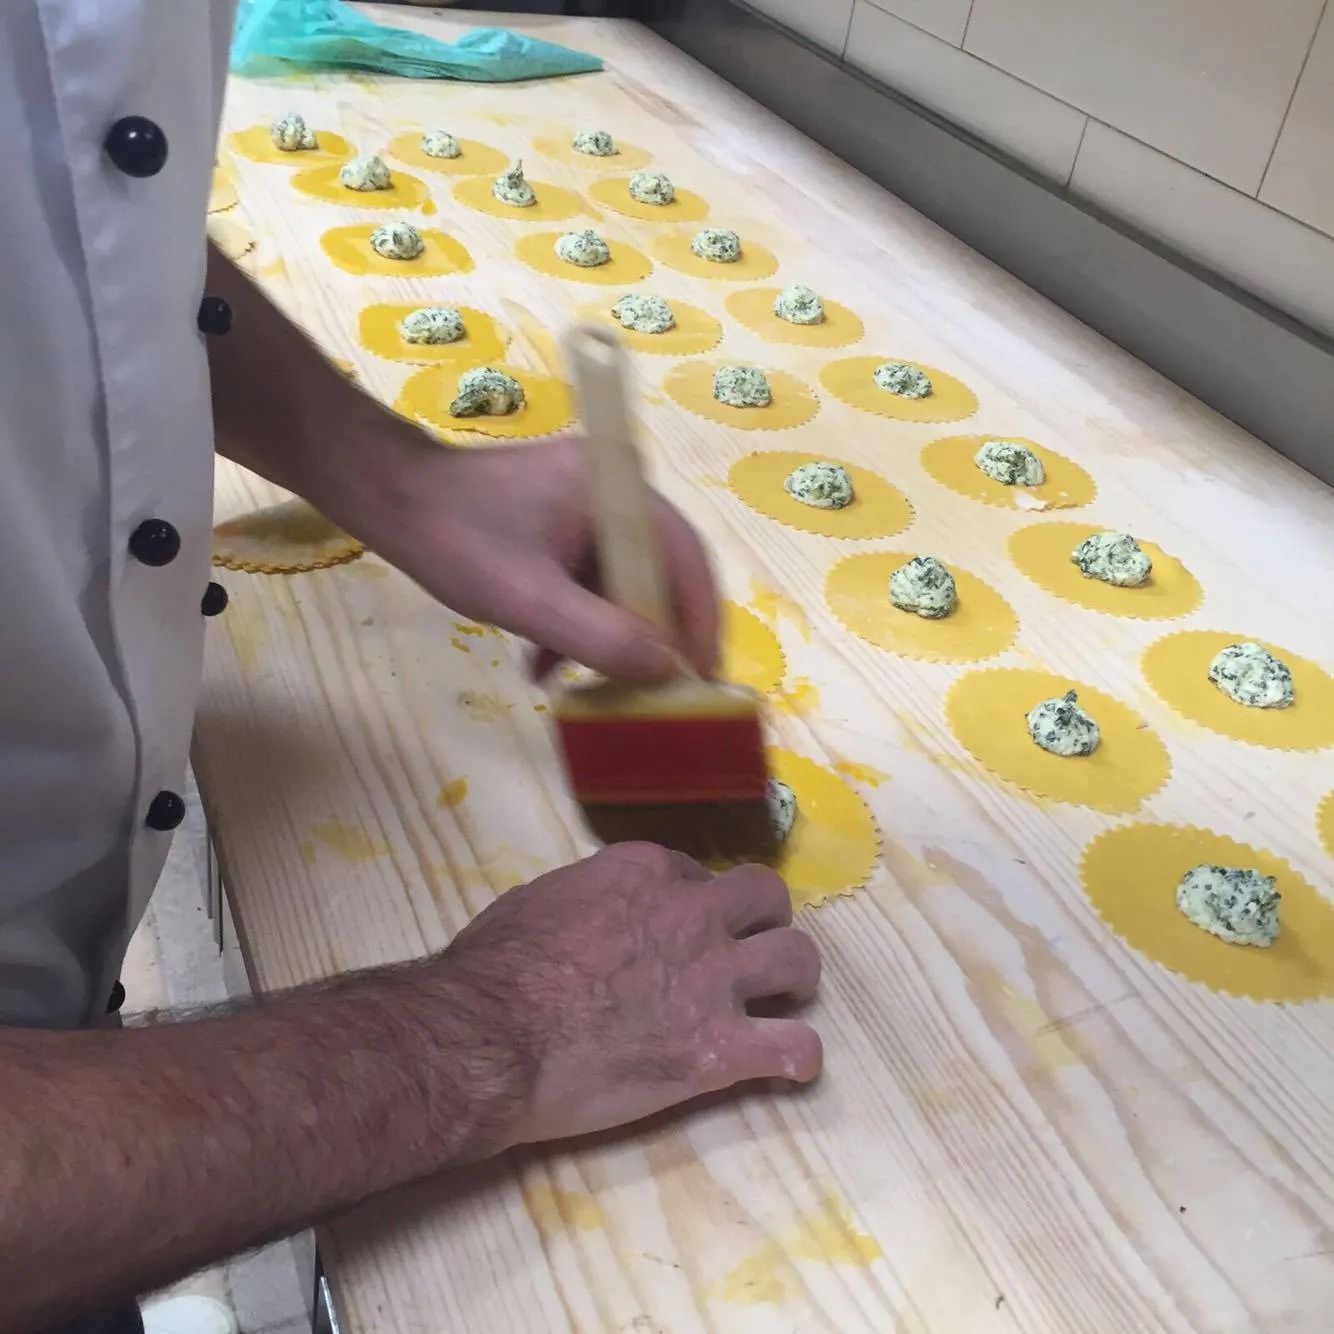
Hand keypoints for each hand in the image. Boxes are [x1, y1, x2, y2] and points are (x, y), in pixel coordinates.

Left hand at [361, 434, 719, 682]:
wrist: (387, 497)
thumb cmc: (457, 540)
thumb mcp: (530, 601)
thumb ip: (602, 637)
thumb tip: (668, 669)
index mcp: (619, 489)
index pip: (686, 560)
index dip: (700, 623)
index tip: (702, 678)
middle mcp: (615, 487)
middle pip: (660, 572)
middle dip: (653, 638)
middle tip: (655, 695)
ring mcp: (588, 502)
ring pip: (622, 581)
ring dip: (608, 637)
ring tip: (586, 689)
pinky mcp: (561, 519)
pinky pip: (590, 576)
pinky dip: (577, 620)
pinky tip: (545, 664)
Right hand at [439, 843, 821, 1145]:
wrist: (493, 1037)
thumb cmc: (496, 968)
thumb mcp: (539, 901)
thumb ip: (585, 899)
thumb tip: (587, 919)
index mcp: (646, 872)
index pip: (698, 874)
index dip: (695, 900)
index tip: (680, 928)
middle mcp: (693, 914)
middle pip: (766, 897)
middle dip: (763, 920)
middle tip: (748, 949)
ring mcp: (713, 979)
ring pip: (797, 959)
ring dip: (795, 979)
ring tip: (786, 1000)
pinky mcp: (719, 1048)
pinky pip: (793, 1047)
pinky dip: (798, 1057)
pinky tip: (792, 1067)